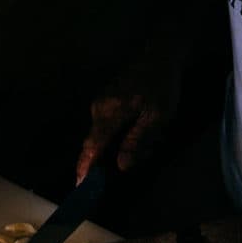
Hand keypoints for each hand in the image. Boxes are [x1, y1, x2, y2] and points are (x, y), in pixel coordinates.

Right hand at [76, 66, 181, 183]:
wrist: (160, 55)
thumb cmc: (161, 86)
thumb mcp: (156, 117)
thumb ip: (137, 141)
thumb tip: (121, 166)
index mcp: (109, 114)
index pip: (92, 147)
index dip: (85, 168)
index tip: (80, 187)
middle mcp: (98, 109)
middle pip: (96, 143)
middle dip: (107, 160)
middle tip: (131, 163)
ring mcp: (100, 103)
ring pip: (103, 135)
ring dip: (117, 146)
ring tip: (146, 144)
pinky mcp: (106, 100)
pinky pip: (106, 125)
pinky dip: (117, 135)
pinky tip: (138, 132)